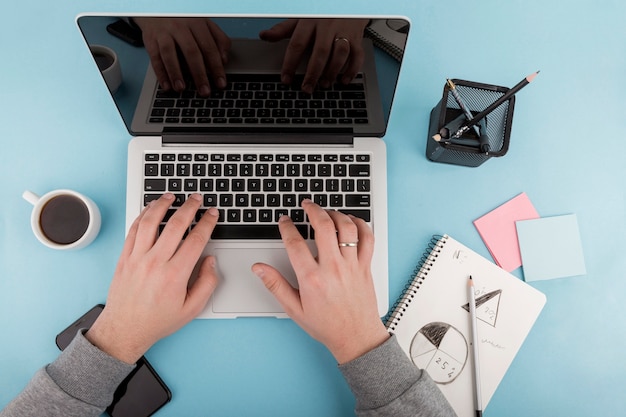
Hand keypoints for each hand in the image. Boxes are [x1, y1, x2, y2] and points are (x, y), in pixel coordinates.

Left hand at [86, 193, 219, 363]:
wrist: (125, 329)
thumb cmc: (157, 320)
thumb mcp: (192, 309)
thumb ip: (207, 283)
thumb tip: (211, 261)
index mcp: (175, 275)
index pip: (196, 239)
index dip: (207, 223)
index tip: (212, 214)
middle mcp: (155, 263)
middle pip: (175, 225)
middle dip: (190, 207)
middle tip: (196, 198)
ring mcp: (137, 258)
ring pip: (150, 221)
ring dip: (162, 204)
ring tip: (171, 196)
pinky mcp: (124, 257)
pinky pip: (133, 230)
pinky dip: (143, 215)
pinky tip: (150, 209)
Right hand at [133, 17, 231, 95]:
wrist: (158, 9)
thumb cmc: (185, 20)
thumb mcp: (204, 24)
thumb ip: (218, 39)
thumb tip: (224, 59)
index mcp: (197, 23)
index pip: (209, 47)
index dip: (216, 67)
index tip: (220, 83)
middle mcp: (180, 27)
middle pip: (191, 52)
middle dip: (199, 75)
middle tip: (204, 92)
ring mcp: (164, 33)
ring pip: (169, 54)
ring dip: (175, 74)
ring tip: (181, 89)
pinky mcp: (151, 39)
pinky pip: (155, 57)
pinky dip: (160, 73)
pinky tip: (166, 85)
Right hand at [252, 200, 388, 363]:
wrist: (356, 338)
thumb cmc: (327, 326)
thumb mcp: (294, 309)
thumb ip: (275, 285)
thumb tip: (258, 268)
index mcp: (312, 279)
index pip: (294, 242)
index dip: (286, 226)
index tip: (284, 221)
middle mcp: (333, 268)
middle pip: (323, 226)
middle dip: (312, 209)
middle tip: (306, 204)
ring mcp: (351, 265)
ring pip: (346, 227)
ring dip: (336, 214)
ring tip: (327, 212)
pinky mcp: (366, 266)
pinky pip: (367, 238)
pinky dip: (360, 225)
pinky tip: (351, 222)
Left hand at [259, 19, 368, 93]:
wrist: (346, 3)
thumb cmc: (321, 14)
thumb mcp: (300, 19)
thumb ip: (283, 29)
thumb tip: (264, 35)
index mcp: (309, 22)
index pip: (297, 44)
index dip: (290, 64)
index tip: (286, 80)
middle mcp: (327, 26)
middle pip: (320, 52)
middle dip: (312, 73)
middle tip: (306, 88)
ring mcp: (343, 32)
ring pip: (339, 54)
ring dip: (332, 72)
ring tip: (324, 84)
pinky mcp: (357, 38)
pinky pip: (357, 55)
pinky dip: (352, 70)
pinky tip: (344, 80)